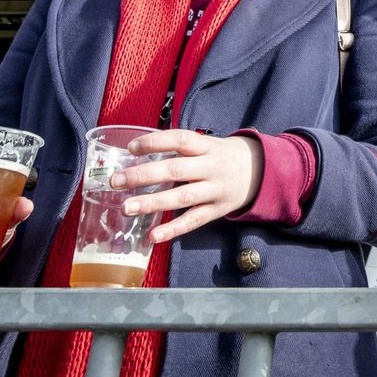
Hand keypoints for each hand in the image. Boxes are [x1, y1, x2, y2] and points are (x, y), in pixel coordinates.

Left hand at [111, 130, 264, 243]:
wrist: (261, 171)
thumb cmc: (222, 156)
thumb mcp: (207, 145)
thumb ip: (179, 149)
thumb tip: (137, 154)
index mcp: (207, 146)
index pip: (180, 140)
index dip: (156, 142)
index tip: (131, 148)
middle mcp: (211, 167)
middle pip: (176, 170)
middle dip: (143, 175)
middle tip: (116, 181)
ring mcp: (215, 190)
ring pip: (182, 197)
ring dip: (153, 203)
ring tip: (127, 208)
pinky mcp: (217, 210)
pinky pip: (193, 221)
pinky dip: (173, 229)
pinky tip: (153, 235)